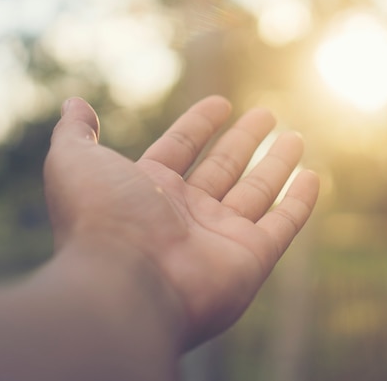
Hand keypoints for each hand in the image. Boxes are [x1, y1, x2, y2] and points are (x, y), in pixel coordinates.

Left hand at [43, 96, 318, 348]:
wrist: (126, 284)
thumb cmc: (100, 221)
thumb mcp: (73, 163)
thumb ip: (74, 132)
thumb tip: (74, 102)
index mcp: (147, 191)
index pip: (179, 149)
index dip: (198, 125)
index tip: (221, 103)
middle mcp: (185, 215)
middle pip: (223, 168)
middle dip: (245, 140)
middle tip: (268, 114)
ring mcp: (219, 238)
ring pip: (256, 192)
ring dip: (276, 164)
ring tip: (295, 136)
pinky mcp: (251, 259)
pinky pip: (283, 225)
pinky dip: (299, 203)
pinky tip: (312, 177)